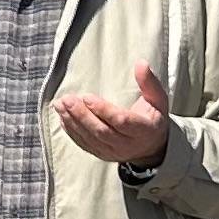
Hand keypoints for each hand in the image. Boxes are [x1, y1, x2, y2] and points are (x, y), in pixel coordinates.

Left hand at [55, 64, 172, 167]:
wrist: (151, 147)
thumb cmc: (152, 118)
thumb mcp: (158, 100)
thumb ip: (149, 82)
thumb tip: (141, 63)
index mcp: (143, 130)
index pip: (121, 121)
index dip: (103, 110)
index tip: (87, 97)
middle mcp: (127, 144)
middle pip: (101, 131)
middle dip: (82, 115)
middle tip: (67, 99)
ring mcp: (113, 152)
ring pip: (90, 139)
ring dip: (73, 121)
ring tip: (60, 105)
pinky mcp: (102, 154)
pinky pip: (84, 144)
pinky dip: (71, 131)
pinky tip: (62, 117)